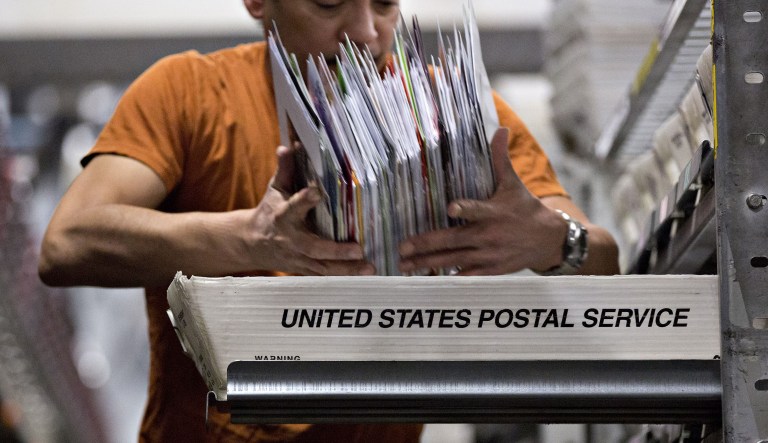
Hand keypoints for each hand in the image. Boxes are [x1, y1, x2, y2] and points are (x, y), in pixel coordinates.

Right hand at [245, 145, 374, 275]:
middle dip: (335, 250)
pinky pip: (325, 276)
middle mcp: (291, 239)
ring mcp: (297, 258)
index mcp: (282, 216)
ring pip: (322, 267)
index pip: (293, 207)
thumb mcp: (274, 190)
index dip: (304, 200)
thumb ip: (285, 170)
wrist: (251, 244)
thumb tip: (288, 146)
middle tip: (358, 248)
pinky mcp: (303, 270)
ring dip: (346, 269)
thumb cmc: (269, 211)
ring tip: (370, 267)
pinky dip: (344, 277)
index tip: (317, 192)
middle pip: (313, 247)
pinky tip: (366, 276)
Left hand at [398, 127, 566, 274]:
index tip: (451, 208)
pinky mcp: (491, 270)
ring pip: (454, 261)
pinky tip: (425, 279)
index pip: (478, 209)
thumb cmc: (525, 207)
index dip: (465, 209)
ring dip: (428, 263)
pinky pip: (465, 276)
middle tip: (403, 247)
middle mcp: (490, 235)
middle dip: (427, 244)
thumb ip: (501, 159)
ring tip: (404, 265)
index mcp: (494, 212)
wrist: (548, 240)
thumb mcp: (513, 183)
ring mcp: (489, 255)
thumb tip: (500, 129)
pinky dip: (447, 278)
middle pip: (455, 241)